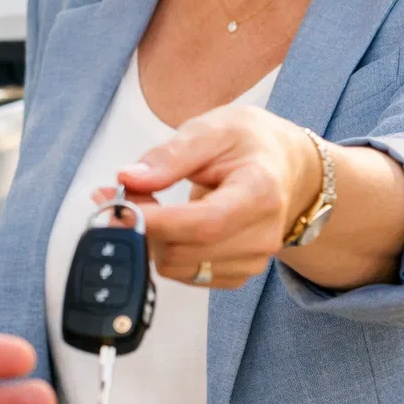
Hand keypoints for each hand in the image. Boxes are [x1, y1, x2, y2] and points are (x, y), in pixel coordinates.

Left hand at [100, 105, 321, 288]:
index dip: (158, 222)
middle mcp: (262, 234)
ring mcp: (252, 260)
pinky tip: (168, 223)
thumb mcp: (211, 129)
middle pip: (184, 250)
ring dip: (151, 238)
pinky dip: (165, 251)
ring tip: (151, 201)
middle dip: (144, 224)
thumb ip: (169, 156)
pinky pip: (184, 274)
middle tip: (128, 191)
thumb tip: (129, 178)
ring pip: (177, 267)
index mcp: (261, 192)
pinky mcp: (237, 274)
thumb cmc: (248, 144)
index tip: (119, 207)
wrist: (284, 167)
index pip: (205, 222)